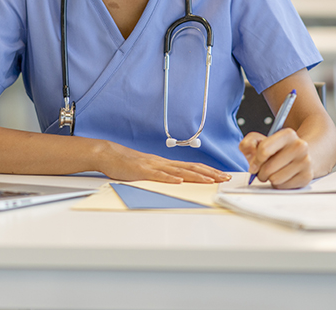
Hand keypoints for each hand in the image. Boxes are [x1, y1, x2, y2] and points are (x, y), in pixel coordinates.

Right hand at [97, 141, 229, 183]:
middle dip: (210, 173)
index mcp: (166, 164)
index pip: (192, 167)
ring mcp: (153, 166)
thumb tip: (178, 181)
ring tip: (210, 180)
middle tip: (225, 178)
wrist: (110, 154)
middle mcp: (163, 163)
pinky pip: (158, 175)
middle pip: (191, 168)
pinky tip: (179, 181)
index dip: (208, 171)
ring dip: (196, 176)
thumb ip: (163, 174)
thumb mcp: (150, 169)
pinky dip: (169, 178)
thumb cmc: (129, 164)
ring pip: (178, 171)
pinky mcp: (142, 171)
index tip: (222, 175)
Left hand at [239, 128, 312, 188]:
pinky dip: (279, 184)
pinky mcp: (306, 176)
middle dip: (261, 172)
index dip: (255, 161)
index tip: (254, 165)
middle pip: (268, 168)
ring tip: (273, 172)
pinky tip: (282, 176)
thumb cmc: (278, 149)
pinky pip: (283, 187)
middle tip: (263, 170)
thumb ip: (249, 142)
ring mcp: (305, 162)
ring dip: (270, 179)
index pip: (264, 150)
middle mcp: (299, 147)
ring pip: (275, 179)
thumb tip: (249, 150)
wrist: (301, 155)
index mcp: (288, 135)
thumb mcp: (261, 140)